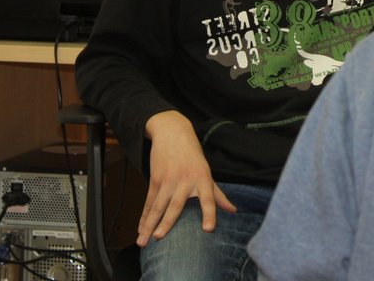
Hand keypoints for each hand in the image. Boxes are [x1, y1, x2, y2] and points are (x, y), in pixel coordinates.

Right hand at [136, 110, 236, 246]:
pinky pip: (149, 201)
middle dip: (167, 222)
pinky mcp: (155, 179)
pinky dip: (144, 216)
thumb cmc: (193, 156)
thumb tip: (233, 211)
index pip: (209, 199)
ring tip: (143, 241)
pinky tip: (140, 228)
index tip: (208, 229)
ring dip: (149, 224)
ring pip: (157, 205)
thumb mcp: (207, 172)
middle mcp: (185, 180)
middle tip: (159, 237)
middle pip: (175, 205)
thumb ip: (218, 194)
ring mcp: (168, 180)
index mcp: (202, 179)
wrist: (173, 132)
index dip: (210, 213)